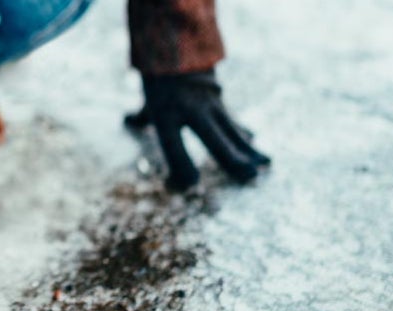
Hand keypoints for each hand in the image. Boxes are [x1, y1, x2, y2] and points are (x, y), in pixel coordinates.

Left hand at [123, 70, 269, 191]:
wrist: (178, 45)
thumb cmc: (159, 79)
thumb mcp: (146, 100)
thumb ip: (140, 117)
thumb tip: (128, 121)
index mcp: (166, 115)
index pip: (174, 147)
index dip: (181, 168)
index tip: (191, 183)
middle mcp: (190, 110)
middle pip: (215, 139)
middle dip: (232, 159)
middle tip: (249, 175)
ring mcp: (209, 104)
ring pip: (232, 131)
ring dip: (249, 150)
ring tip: (265, 165)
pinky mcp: (220, 101)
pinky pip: (233, 123)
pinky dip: (244, 136)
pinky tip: (257, 148)